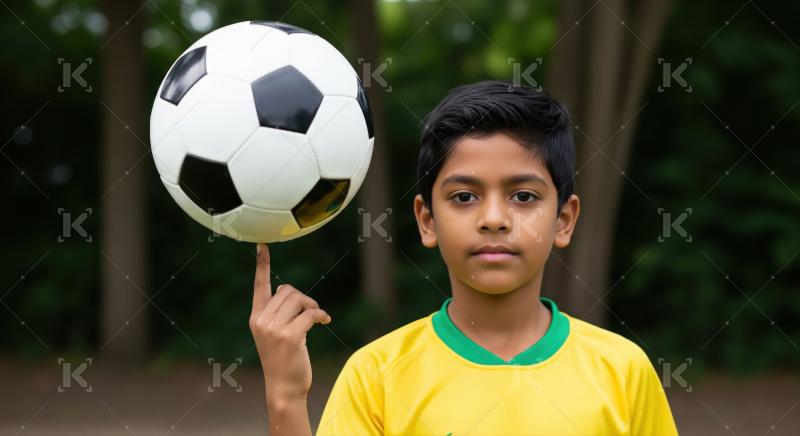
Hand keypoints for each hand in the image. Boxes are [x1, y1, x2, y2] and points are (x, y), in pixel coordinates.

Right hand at [249, 243, 330, 399]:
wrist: (284, 388)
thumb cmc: (283, 360)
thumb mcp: (274, 334)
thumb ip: (278, 313)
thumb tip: (293, 293)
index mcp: (256, 317)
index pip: (259, 286)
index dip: (262, 265)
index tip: (262, 245)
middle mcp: (261, 320)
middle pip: (288, 290)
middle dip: (304, 299)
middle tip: (312, 312)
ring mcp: (274, 328)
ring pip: (299, 300)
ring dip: (313, 307)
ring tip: (317, 318)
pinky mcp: (290, 335)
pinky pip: (310, 313)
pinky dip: (321, 315)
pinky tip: (325, 322)